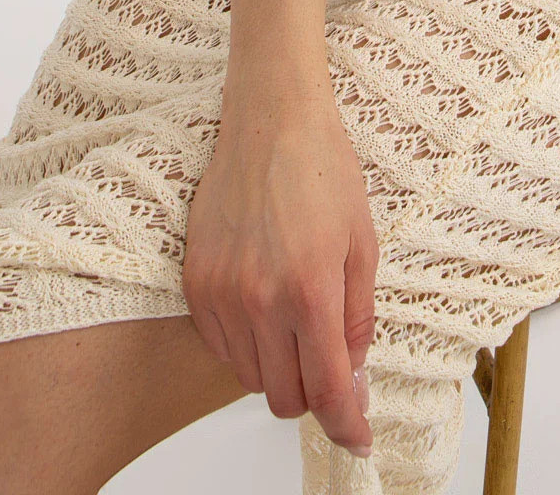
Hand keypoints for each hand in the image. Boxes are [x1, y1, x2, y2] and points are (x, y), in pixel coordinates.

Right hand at [183, 96, 376, 457]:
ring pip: (250, 377)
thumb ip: (357, 320)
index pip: (326, 390)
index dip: (346, 424)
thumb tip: (351, 379)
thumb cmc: (324, 172)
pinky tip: (262, 304)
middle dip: (312, 392)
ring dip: (277, 366)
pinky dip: (244, 342)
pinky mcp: (195, 282)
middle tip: (326, 360)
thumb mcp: (364, 245)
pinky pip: (220, 346)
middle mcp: (261, 299)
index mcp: (311, 290)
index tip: (357, 439)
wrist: (271, 121)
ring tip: (293, 317)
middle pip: (284, 396)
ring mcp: (222, 292)